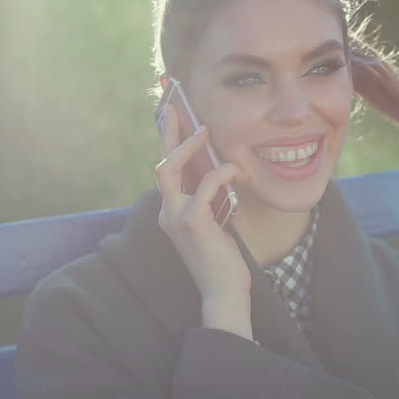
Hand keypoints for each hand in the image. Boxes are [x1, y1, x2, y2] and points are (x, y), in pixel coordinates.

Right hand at [155, 105, 251, 306]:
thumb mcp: (214, 223)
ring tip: (204, 130)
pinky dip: (222, 172)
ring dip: (188, 146)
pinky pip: (205, 184)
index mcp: (171, 212)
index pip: (166, 171)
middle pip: (161, 163)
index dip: (168, 143)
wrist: (224, 291)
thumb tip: (218, 167)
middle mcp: (167, 212)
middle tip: (175, 106)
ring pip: (170, 169)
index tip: (171, 117)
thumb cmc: (223, 259)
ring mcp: (175, 217)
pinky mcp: (192, 222)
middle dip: (167, 133)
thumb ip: (209, 198)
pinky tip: (238, 171)